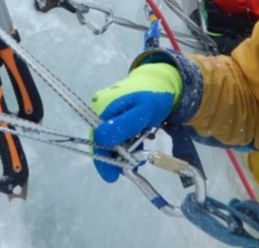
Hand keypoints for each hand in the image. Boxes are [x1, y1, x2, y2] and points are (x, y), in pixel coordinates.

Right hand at [89, 63, 181, 182]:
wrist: (161, 82)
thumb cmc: (153, 96)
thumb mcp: (142, 112)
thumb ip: (122, 125)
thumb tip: (100, 139)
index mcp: (102, 106)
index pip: (97, 139)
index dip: (104, 160)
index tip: (113, 177)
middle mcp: (99, 108)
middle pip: (102, 140)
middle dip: (117, 155)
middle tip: (136, 163)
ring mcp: (104, 110)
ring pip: (109, 138)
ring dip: (123, 149)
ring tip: (141, 152)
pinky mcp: (112, 113)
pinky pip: (115, 132)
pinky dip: (126, 140)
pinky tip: (138, 141)